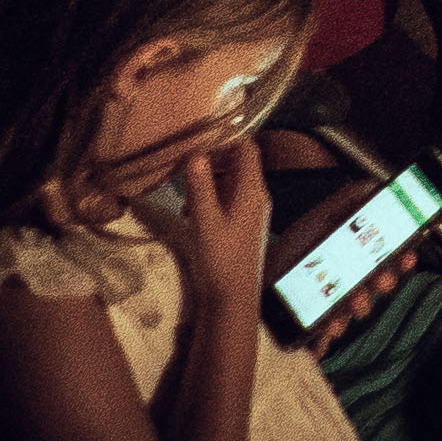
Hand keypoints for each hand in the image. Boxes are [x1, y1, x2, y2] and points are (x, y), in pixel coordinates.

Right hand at [169, 135, 272, 309]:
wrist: (232, 299)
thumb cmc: (220, 257)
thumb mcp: (204, 220)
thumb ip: (200, 185)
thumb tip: (196, 152)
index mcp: (252, 190)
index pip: (247, 148)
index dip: (224, 141)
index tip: (197, 146)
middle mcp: (257, 196)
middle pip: (238, 164)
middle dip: (212, 162)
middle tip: (184, 169)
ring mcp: (251, 212)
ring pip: (231, 183)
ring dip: (208, 182)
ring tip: (185, 194)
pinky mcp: (242, 226)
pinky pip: (228, 201)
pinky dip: (211, 199)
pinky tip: (191, 213)